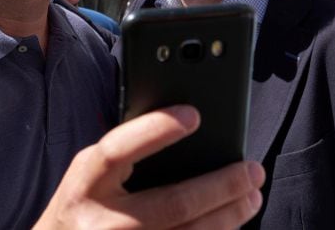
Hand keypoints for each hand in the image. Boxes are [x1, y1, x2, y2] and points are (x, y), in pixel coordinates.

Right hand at [35, 106, 264, 229]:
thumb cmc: (82, 208)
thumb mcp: (90, 176)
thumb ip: (126, 156)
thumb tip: (189, 128)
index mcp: (85, 183)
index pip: (118, 150)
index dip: (155, 130)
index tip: (194, 115)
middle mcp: (100, 223)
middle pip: (173, 203)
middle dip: (222, 186)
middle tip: (252, 170)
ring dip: (229, 216)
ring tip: (251, 197)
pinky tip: (230, 224)